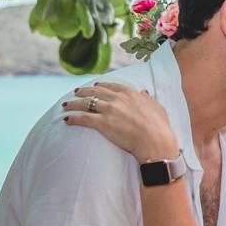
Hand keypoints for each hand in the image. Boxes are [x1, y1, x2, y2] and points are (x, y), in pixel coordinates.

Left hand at [63, 82, 179, 162]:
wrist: (155, 141)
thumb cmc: (159, 126)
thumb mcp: (156, 107)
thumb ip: (148, 99)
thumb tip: (143, 92)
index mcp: (130, 93)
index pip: (111, 86)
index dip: (101, 85)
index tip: (95, 86)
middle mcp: (117, 99)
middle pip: (95, 92)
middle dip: (83, 91)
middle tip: (75, 92)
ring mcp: (109, 110)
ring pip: (86, 103)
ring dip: (74, 103)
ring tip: (66, 105)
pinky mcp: (103, 123)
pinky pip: (83, 118)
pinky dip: (73, 118)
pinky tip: (66, 119)